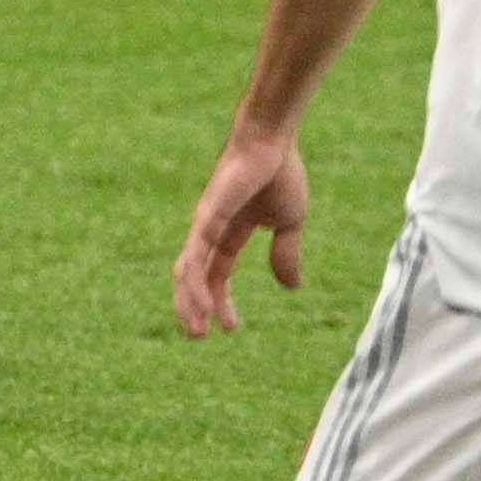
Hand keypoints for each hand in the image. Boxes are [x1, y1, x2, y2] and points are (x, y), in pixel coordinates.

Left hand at [176, 126, 308, 335]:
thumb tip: (292, 288)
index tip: (230, 328)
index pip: (219, 272)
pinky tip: (200, 302)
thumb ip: (286, 254)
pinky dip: (194, 281)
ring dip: (189, 302)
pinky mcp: (207, 218)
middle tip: (198, 336)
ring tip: (195, 330)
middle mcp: (211, 231)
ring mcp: (206, 225)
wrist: (273, 144)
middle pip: (196, 276)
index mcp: (230, 232)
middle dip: (195, 307)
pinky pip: (195, 255)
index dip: (221, 300)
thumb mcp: (288, 223)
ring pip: (188, 271)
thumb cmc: (279, 174)